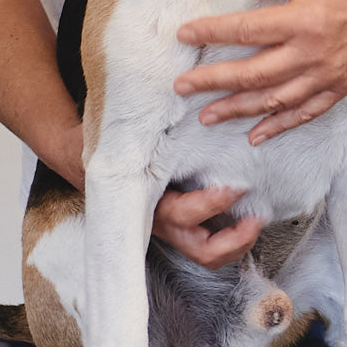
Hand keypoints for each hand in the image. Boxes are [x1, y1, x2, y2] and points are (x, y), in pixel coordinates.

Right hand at [48, 125, 258, 269]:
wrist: (87, 167)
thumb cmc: (109, 148)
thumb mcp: (124, 137)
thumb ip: (145, 126)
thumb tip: (173, 92)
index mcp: (147, 201)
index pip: (181, 214)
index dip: (210, 205)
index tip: (235, 186)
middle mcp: (161, 222)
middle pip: (201, 250)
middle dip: (233, 239)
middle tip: (256, 216)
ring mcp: (173, 230)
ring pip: (207, 254)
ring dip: (237, 243)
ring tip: (258, 220)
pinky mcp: (183, 227)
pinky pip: (209, 242)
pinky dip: (232, 236)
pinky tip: (250, 215)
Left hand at [172, 0, 346, 144]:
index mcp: (308, 18)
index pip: (247, 30)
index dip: (212, 33)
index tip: (185, 34)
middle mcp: (316, 53)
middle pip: (253, 73)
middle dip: (213, 81)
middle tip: (181, 86)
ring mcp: (330, 74)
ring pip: (275, 100)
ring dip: (238, 110)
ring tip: (206, 116)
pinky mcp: (344, 85)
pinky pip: (307, 112)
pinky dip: (280, 126)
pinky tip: (256, 134)